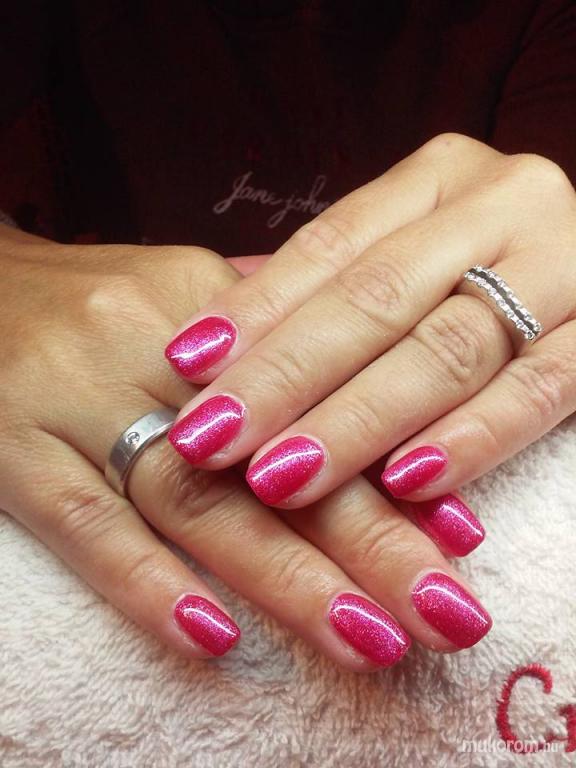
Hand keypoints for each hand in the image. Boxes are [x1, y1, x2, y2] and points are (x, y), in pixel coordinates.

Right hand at [0, 225, 489, 668]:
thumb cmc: (94, 303)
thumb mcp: (178, 292)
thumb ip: (265, 333)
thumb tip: (360, 380)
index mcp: (202, 300)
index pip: (313, 391)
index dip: (387, 465)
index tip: (460, 534)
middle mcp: (147, 346)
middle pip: (267, 453)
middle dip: (365, 538)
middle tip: (441, 609)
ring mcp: (74, 397)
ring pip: (189, 496)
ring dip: (282, 577)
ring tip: (364, 637)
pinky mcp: (11, 447)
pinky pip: (82, 523)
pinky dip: (145, 584)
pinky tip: (210, 639)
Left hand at [164, 133, 575, 512]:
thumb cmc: (483, 267)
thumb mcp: (412, 255)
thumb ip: (336, 291)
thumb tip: (217, 353)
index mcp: (439, 177)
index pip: (331, 246)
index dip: (257, 309)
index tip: (187, 367)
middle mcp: (501, 205)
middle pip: (376, 298)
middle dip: (287, 377)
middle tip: (211, 440)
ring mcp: (565, 263)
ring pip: (446, 349)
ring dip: (357, 422)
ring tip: (282, 477)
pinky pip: (538, 391)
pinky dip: (470, 439)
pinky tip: (404, 486)